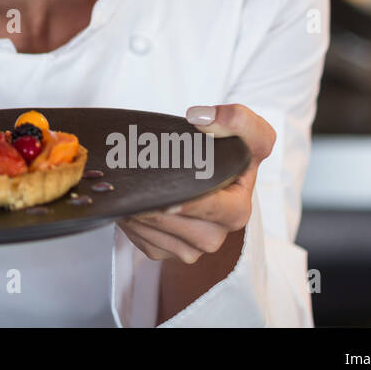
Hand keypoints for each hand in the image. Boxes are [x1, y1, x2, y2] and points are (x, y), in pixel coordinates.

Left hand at [116, 103, 275, 263]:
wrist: (204, 170)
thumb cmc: (225, 151)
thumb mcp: (243, 130)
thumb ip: (236, 119)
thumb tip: (200, 117)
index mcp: (238, 210)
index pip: (216, 211)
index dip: (192, 206)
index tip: (168, 199)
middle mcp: (218, 235)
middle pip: (178, 223)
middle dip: (152, 204)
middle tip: (132, 184)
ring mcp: (194, 247)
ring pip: (157, 234)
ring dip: (137, 212)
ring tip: (127, 188)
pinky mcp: (170, 252)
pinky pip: (144, 242)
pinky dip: (132, 223)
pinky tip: (130, 204)